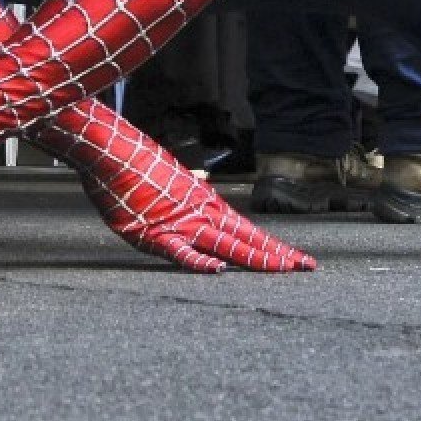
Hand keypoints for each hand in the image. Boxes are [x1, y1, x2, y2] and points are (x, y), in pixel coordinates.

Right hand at [79, 152, 315, 274]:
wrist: (112, 150)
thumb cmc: (138, 167)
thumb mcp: (173, 182)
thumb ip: (191, 196)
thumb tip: (204, 193)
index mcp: (207, 206)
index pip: (248, 232)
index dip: (273, 247)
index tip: (298, 259)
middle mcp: (202, 214)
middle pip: (247, 239)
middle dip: (278, 254)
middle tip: (308, 266)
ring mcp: (182, 223)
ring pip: (227, 244)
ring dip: (256, 258)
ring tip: (284, 268)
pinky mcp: (156, 233)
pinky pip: (181, 252)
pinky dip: (199, 261)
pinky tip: (219, 270)